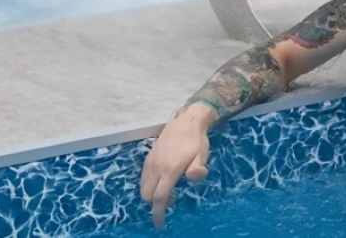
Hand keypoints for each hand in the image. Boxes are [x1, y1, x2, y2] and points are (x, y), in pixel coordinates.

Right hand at [139, 103, 215, 228]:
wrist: (185, 122)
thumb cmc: (196, 141)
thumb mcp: (202, 155)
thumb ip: (198, 169)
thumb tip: (195, 178)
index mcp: (169, 170)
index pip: (159, 197)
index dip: (158, 212)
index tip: (159, 223)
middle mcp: (155, 168)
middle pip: (147, 195)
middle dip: (156, 204)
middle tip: (173, 199)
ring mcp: (149, 163)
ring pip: (143, 187)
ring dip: (152, 194)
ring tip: (169, 190)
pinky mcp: (148, 159)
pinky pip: (143, 178)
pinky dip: (149, 186)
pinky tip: (161, 181)